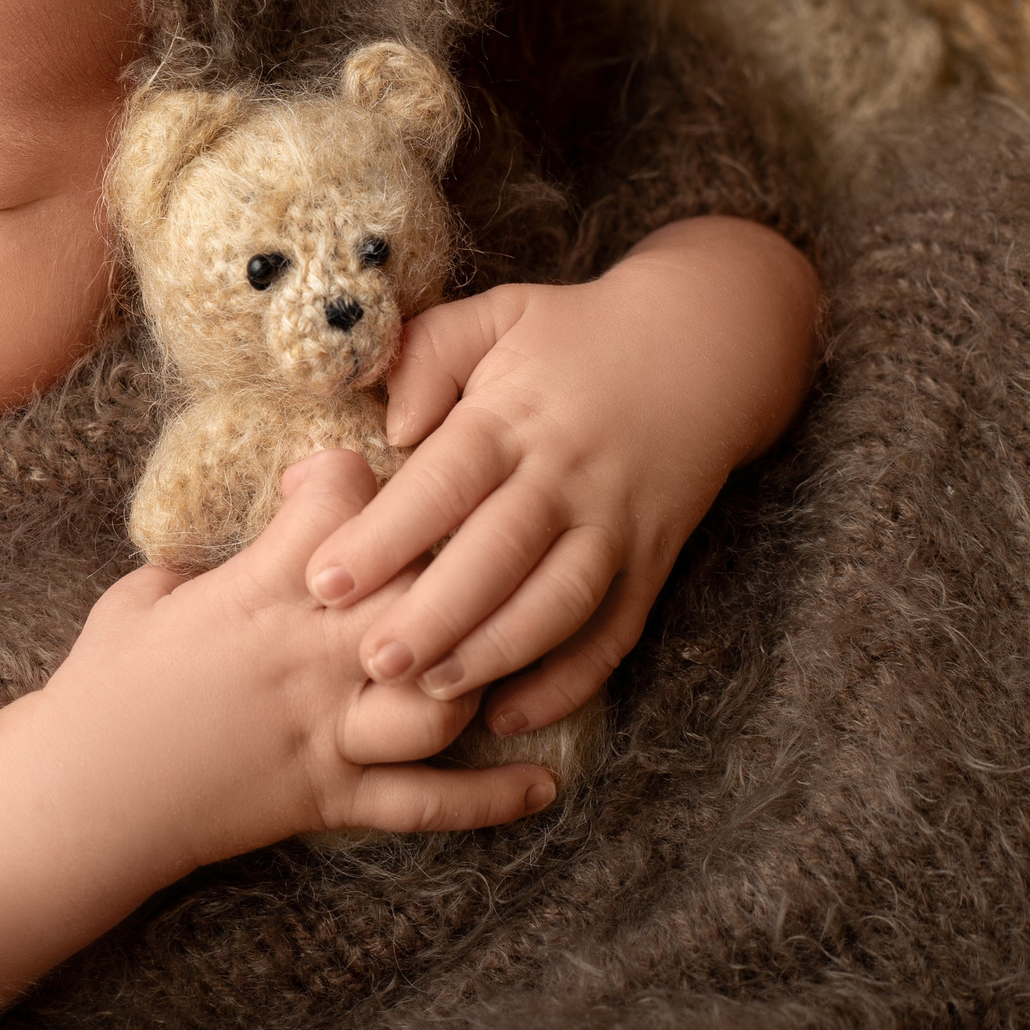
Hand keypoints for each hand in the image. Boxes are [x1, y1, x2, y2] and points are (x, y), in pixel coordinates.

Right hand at [0, 448, 554, 1029]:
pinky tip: (543, 787)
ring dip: (482, 673)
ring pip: (441, 696)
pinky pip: (423, 804)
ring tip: (512, 653)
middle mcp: (305, 655)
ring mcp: (324, 730)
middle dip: (451, 562)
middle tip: (464, 547)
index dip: (349, 475)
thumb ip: (195, 564)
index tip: (340, 476)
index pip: (337, 503)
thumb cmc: (98, 688)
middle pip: (415, 589)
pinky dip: (486, 799)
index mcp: (253, 591)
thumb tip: (232, 544)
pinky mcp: (327, 797)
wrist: (81, 795)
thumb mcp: (139, 598)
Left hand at [299, 216, 818, 736]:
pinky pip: (615, 633)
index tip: (324, 579)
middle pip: (499, 555)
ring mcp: (615, 524)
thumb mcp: (496, 315)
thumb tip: (389, 425)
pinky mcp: (652, 562)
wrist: (704, 346)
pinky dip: (570, 682)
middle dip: (434, 615)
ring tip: (432, 692)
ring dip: (497, 654)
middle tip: (371, 661)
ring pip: (559, 603)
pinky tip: (513, 715)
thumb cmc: (573, 335)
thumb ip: (428, 355)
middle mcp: (567, 476)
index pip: (444, 482)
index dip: (385, 535)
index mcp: (514, 416)